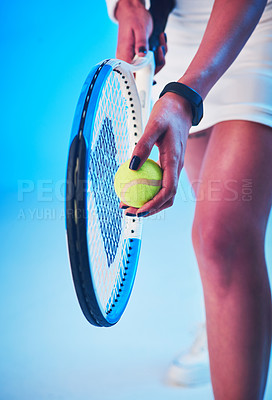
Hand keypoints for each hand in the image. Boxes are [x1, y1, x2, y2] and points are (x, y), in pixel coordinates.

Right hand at [115, 0, 166, 72]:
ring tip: (161, 39)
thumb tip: (142, 55)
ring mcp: (135, 58)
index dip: (144, 76)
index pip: (133, 74)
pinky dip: (160, 52)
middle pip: (144, 74)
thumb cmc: (133, 17)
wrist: (131, 10)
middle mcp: (128, 60)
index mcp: (125, 55)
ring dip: (161, 55)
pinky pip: (152, 60)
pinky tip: (161, 39)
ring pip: (151, 67)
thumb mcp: (139, 28)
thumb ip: (141, 43)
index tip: (154, 70)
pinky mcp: (140, 56)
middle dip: (157, 63)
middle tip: (161, 48)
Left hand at [120, 93, 192, 216]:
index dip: (154, 205)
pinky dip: (147, 189)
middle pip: (165, 198)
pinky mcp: (167, 164)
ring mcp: (172, 167)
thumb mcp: (154, 125)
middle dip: (149, 209)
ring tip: (128, 203)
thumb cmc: (168, 113)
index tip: (139, 211)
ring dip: (148, 202)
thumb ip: (143, 145)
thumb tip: (131, 166)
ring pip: (163, 193)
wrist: (181, 106)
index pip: (167, 191)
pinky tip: (132, 187)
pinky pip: (158, 182)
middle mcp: (175, 168)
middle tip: (128, 211)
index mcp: (175, 162)